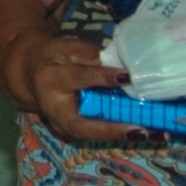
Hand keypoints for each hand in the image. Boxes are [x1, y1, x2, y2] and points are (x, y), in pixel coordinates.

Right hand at [4, 31, 134, 144]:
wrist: (32, 75)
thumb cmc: (55, 58)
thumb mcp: (70, 49)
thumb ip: (94, 58)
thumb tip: (125, 66)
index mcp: (51, 79)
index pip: (79, 78)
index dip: (103, 78)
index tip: (128, 77)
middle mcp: (53, 108)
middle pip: (82, 124)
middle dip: (112, 130)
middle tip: (141, 130)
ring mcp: (60, 125)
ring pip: (91, 136)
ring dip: (122, 137)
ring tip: (153, 134)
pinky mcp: (70, 133)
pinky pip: (96, 136)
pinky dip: (120, 136)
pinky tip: (146, 133)